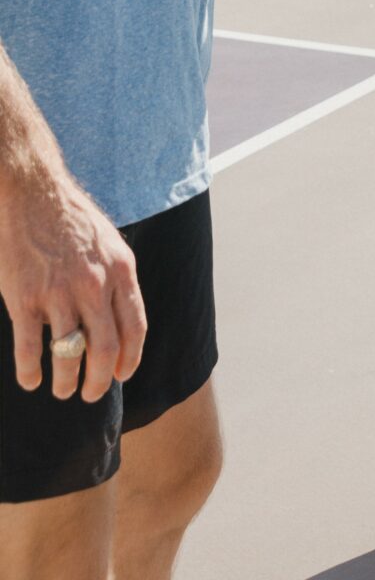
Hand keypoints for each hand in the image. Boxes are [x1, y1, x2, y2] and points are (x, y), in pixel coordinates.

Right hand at [0, 162, 145, 401]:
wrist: (35, 194)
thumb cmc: (73, 220)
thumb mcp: (110, 245)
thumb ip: (117, 281)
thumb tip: (121, 321)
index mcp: (120, 271)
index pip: (135, 327)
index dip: (130, 358)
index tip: (121, 375)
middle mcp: (93, 284)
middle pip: (105, 348)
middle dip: (99, 380)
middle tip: (91, 394)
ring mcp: (58, 292)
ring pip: (69, 354)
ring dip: (67, 381)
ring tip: (62, 391)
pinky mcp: (25, 297)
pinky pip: (30, 347)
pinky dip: (31, 371)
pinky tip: (31, 380)